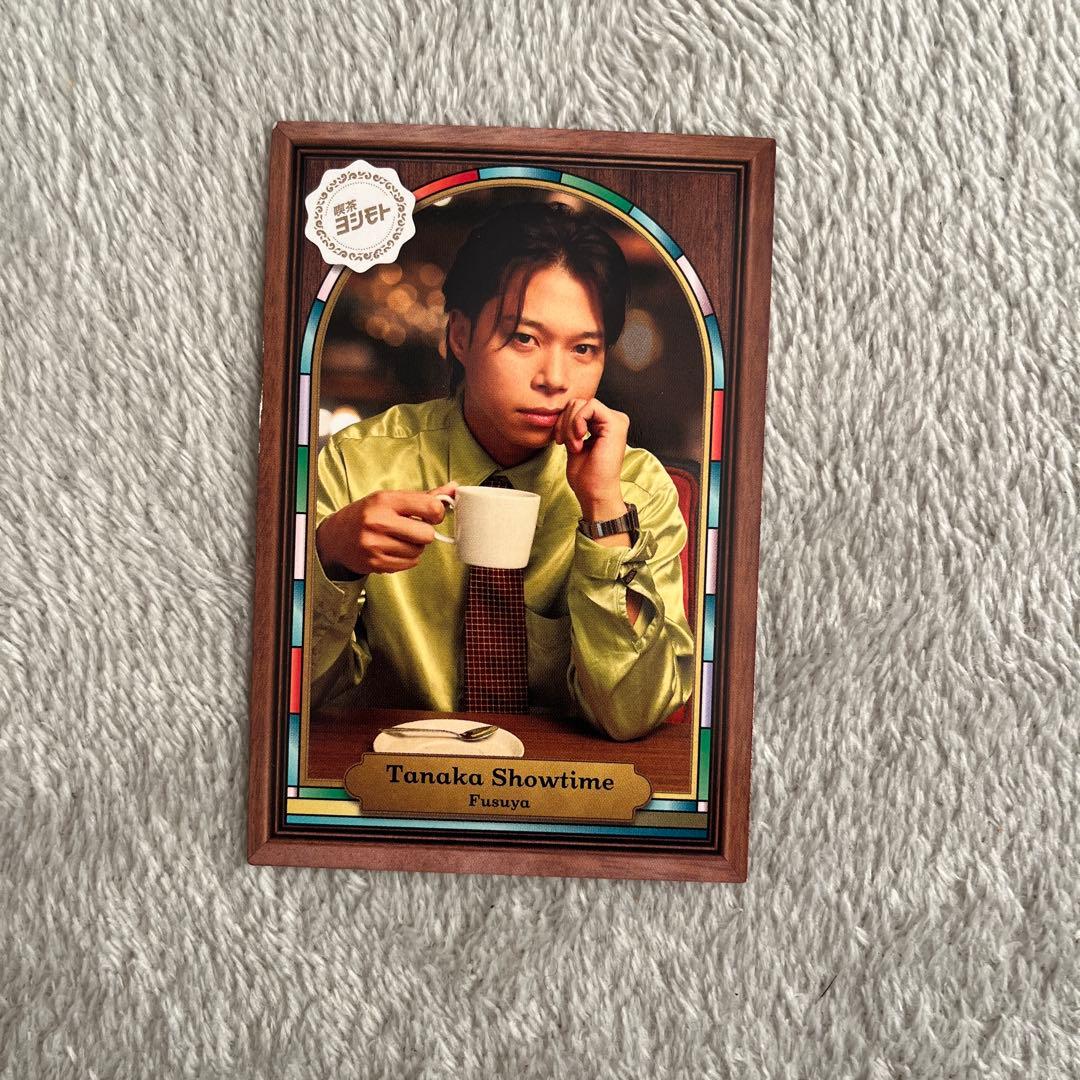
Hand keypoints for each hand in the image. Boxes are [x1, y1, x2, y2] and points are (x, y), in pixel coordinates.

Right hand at [316, 482, 456, 576]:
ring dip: (415, 547)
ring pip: (419, 551)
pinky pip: (410, 564)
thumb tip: (453, 488)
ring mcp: (376, 544)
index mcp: (385, 500)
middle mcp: (379, 522)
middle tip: (412, 529)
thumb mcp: (391, 499)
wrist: (336, 537)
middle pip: (427, 535)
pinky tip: (393, 550)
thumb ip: (424, 496)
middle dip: (424, 533)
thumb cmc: (367, 514)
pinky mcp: (375, 563)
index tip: (431, 515)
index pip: (430, 507)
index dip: (437, 513)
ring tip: (399, 539)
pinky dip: (407, 559)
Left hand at [554, 397, 628, 518]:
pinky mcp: (615, 423)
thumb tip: (561, 410)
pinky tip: (579, 439)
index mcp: (603, 424)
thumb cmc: (586, 475)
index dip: (562, 421)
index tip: (559, 441)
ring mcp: (616, 420)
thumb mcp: (573, 443)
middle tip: (565, 444)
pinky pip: (589, 406)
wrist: (594, 492)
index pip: (577, 407)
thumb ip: (571, 425)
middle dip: (564, 422)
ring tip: (574, 446)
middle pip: (577, 403)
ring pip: (580, 403)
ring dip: (569, 425)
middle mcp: (612, 420)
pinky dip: (577, 421)